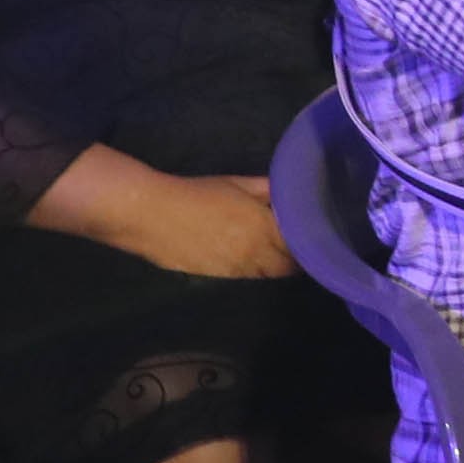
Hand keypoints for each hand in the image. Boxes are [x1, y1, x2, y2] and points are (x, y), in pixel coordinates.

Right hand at [114, 173, 292, 285]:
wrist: (152, 214)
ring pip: (265, 276)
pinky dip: (251, 273)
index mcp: (264, 227)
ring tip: (271, 256)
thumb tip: (287, 191)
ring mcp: (236, 269)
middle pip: (286, 268)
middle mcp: (255, 253)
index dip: (306, 244)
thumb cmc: (196, 193)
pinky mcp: (217, 278)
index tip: (311, 237)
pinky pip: (244, 279)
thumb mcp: (236, 183)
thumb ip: (265, 189)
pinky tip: (247, 261)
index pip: (298, 246)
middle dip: (293, 261)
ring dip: (271, 268)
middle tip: (294, 250)